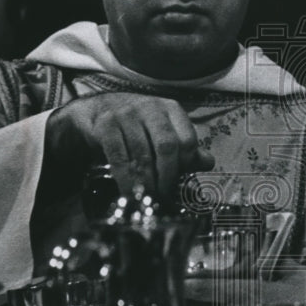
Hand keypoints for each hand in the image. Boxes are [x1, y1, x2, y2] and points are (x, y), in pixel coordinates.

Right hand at [43, 93, 213, 196]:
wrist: (96, 111)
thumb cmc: (137, 126)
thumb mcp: (163, 132)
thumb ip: (185, 148)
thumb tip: (208, 162)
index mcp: (171, 109)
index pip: (187, 139)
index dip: (187, 164)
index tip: (181, 182)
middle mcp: (151, 107)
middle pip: (167, 146)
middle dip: (167, 176)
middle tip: (164, 195)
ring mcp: (127, 114)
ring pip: (142, 154)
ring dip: (146, 182)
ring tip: (148, 198)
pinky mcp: (106, 124)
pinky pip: (119, 157)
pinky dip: (126, 179)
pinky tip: (129, 192)